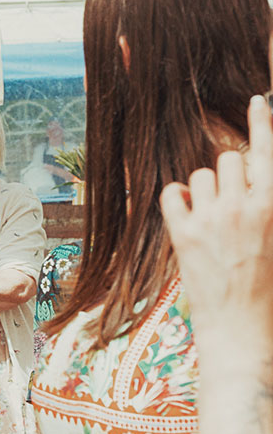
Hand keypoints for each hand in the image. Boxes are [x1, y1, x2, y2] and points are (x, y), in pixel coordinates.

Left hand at [161, 95, 272, 339]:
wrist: (242, 332)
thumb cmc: (268, 293)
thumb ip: (266, 207)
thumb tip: (255, 187)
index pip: (268, 153)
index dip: (263, 123)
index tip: (259, 100)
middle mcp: (243, 207)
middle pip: (229, 158)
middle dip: (229, 172)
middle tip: (230, 201)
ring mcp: (211, 220)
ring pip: (200, 174)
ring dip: (204, 189)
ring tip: (211, 219)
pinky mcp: (183, 235)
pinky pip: (171, 193)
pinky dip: (177, 199)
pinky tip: (185, 214)